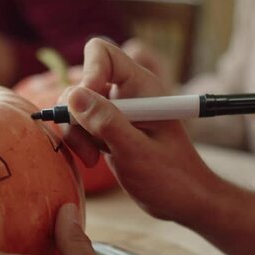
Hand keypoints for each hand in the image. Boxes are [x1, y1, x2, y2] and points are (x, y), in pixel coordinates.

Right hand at [62, 38, 221, 224]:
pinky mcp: (106, 129)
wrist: (182, 201)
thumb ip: (106, 122)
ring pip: (75, 107)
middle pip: (81, 83)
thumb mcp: (136, 151)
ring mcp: (115, 111)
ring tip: (93, 159)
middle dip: (76, 113)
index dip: (88, 72)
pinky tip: (93, 160)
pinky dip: (78, 142)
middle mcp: (126, 93)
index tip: (85, 104)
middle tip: (89, 144)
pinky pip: (79, 125)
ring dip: (75, 133)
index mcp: (141, 86)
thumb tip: (73, 95)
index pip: (103, 53)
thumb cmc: (170, 178)